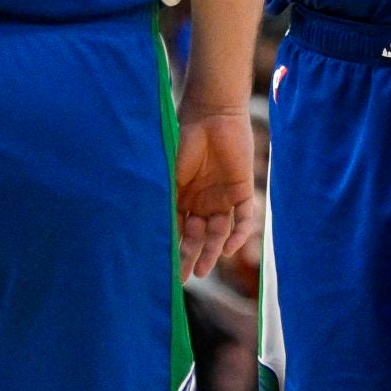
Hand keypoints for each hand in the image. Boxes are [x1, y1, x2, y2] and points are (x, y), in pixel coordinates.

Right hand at [174, 108, 257, 283]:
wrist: (212, 112)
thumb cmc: (183, 139)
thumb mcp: (168, 175)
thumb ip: (163, 201)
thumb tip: (147, 233)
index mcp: (180, 197)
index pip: (175, 230)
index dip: (171, 249)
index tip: (164, 271)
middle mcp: (200, 201)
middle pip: (197, 236)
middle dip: (190, 256)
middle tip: (185, 277)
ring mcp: (221, 197)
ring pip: (219, 232)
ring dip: (212, 250)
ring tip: (204, 267)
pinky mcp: (241, 190)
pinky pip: (243, 218)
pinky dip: (239, 234)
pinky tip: (229, 248)